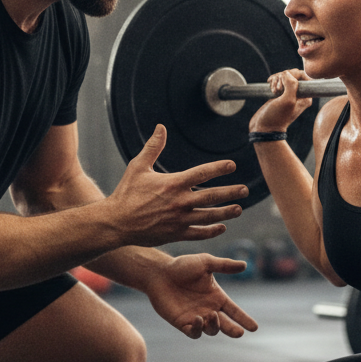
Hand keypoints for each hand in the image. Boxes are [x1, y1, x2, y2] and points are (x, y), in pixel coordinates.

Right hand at [106, 125, 247, 246]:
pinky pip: (199, 233)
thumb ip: (153, 147)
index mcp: (173, 183)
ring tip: (238, 209)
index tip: (232, 165)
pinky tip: (221, 227)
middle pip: (212, 196)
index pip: (202, 173)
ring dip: (226, 212)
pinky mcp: (176, 234)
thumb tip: (160, 127)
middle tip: (244, 190)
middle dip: (230, 193)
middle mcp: (180, 202)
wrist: (116, 223)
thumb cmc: (126, 193)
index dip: (219, 168)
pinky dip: (212, 231)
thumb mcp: (138, 166)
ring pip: (210, 216)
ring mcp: (179, 220)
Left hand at [144, 253, 258, 338]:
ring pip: (211, 330)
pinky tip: (197, 319)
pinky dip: (198, 329)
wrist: (159, 273)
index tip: (254, 328)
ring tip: (212, 315)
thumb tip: (244, 265)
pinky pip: (194, 333)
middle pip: (225, 325)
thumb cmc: (182, 266)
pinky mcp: (182, 323)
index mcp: (217, 297)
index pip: (234, 311)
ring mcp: (196, 318)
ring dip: (215, 326)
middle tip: (239, 333)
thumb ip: (224, 265)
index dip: (244, 319)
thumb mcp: (205, 263)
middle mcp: (209, 309)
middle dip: (233, 330)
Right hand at [249, 69, 314, 132]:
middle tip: (277, 90)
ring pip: (284, 77)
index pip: (304, 75)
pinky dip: (273, 82)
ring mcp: (289, 94)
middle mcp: (299, 95)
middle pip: (293, 74)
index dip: (293, 74)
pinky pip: (278, 81)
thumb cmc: (276, 117)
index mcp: (306, 96)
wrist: (264, 128)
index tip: (283, 82)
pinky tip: (269, 87)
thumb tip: (286, 73)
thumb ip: (291, 85)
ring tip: (273, 91)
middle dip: (283, 77)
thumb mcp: (287, 101)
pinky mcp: (280, 94)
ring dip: (276, 80)